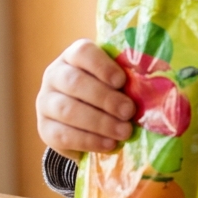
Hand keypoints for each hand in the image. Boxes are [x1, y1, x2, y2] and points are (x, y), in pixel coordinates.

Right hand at [36, 40, 136, 156]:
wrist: (85, 125)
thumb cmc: (108, 95)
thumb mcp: (116, 83)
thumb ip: (128, 80)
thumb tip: (152, 88)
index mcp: (73, 57)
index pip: (82, 52)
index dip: (101, 66)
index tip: (121, 81)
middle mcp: (54, 75)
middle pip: (74, 82)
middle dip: (105, 98)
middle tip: (129, 111)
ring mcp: (46, 102)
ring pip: (68, 110)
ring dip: (100, 122)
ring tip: (124, 131)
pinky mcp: (45, 128)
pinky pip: (63, 135)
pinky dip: (89, 141)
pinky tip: (109, 145)